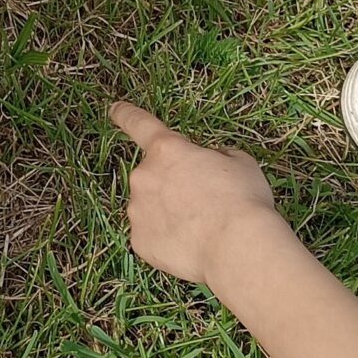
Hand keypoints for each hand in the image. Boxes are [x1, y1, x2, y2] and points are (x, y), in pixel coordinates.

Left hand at [108, 102, 289, 294]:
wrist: (237, 248)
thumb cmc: (243, 200)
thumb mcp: (240, 162)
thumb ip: (216, 156)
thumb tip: (210, 162)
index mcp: (167, 149)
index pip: (140, 124)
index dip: (126, 114)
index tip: (115, 109)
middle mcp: (144, 176)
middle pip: (154, 176)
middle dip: (172, 185)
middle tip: (204, 201)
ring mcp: (137, 211)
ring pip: (151, 208)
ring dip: (170, 213)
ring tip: (202, 227)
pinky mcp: (139, 241)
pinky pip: (152, 236)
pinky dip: (167, 239)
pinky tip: (191, 245)